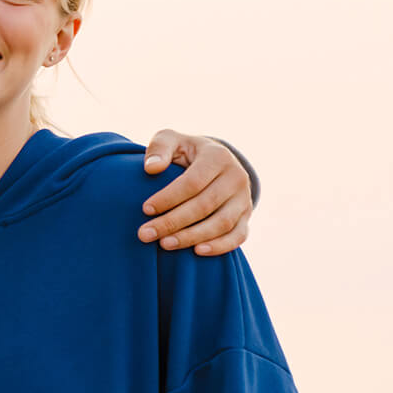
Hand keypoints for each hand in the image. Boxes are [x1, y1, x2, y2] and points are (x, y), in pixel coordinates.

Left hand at [138, 130, 253, 255]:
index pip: (192, 182)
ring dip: (192, 236)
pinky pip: (239, 235)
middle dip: (173, 222)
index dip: (169, 197)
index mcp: (217, 157)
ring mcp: (244, 199)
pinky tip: (198, 252)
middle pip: (204, 205)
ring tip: (165, 245)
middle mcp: (236, 177)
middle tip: (145, 234)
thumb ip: (160, 148)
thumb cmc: (185, 152)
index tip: (145, 209)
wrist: (215, 162)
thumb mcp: (172, 140)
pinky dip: (221, 246)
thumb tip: (151, 168)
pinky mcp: (246, 216)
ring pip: (221, 223)